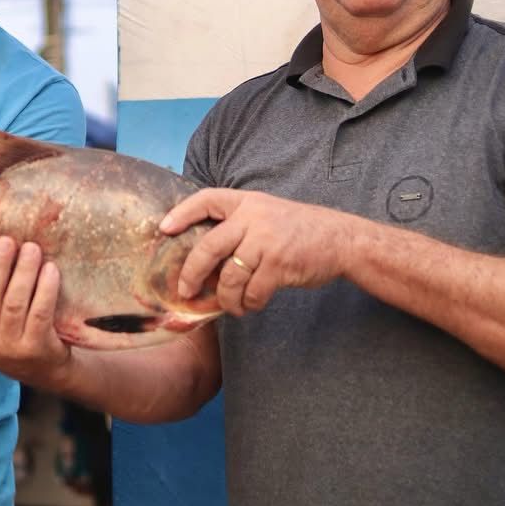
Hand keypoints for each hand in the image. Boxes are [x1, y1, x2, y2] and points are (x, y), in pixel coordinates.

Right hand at [0, 237, 71, 386]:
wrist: (42, 370)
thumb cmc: (12, 333)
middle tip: (6, 241)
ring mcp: (8, 346)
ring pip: (14, 302)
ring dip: (24, 272)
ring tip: (31, 249)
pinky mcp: (35, 347)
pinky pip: (39, 313)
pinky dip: (45, 289)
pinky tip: (50, 270)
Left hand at [159, 188, 351, 315]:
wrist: (341, 239)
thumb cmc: (299, 230)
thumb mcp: (267, 213)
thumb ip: (239, 225)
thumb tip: (204, 257)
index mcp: (247, 202)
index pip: (207, 199)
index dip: (182, 213)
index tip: (164, 228)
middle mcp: (253, 218)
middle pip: (208, 247)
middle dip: (191, 273)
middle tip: (185, 291)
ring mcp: (266, 241)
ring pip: (229, 277)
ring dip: (227, 299)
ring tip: (232, 306)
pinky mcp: (279, 265)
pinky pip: (252, 292)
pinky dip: (249, 303)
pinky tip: (252, 304)